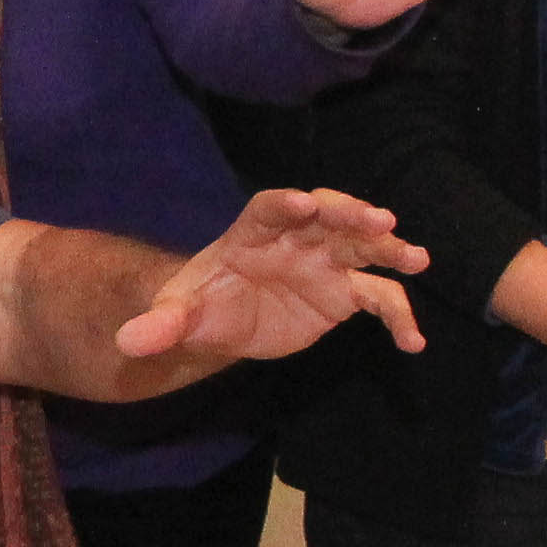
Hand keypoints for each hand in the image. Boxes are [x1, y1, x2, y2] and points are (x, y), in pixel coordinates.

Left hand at [116, 188, 427, 365]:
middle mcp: (297, 238)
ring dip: (390, 249)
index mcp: (252, 233)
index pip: (268, 209)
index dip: (286, 204)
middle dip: (352, 215)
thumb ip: (160, 326)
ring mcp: (325, 263)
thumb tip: (129, 341)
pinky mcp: (344, 295)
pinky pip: (378, 300)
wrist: (223, 323)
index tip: (304, 203)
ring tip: (417, 259)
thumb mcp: (176, 317)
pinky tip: (414, 343)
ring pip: (363, 248)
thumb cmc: (199, 306)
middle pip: (328, 216)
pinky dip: (399, 318)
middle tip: (379, 219)